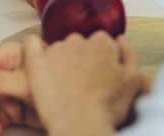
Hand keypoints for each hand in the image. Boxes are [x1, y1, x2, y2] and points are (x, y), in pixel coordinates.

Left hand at [23, 33, 141, 134]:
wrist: (81, 124)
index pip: (101, 43)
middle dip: (80, 59)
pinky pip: (31, 44)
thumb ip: (130, 55)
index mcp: (102, 43)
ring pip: (58, 48)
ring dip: (60, 60)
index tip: (98, 75)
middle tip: (81, 83)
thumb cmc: (107, 107)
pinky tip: (38, 60)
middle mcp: (78, 40)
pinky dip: (33, 47)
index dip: (100, 60)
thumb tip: (120, 39)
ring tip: (62, 86)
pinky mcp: (36, 61)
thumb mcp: (133, 81)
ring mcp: (56, 49)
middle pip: (79, 44)